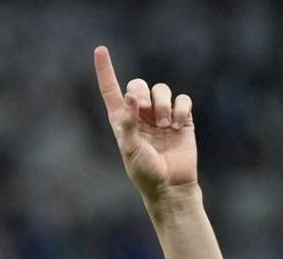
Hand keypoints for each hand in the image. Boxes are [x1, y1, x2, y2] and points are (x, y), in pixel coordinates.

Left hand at [94, 47, 196, 201]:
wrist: (170, 185)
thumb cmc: (145, 171)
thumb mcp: (130, 148)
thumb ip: (128, 122)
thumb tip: (131, 96)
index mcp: (121, 119)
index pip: (111, 89)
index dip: (105, 70)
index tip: (100, 49)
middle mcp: (140, 113)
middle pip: (138, 83)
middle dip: (142, 91)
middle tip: (145, 108)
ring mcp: (161, 114)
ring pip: (162, 89)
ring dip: (162, 103)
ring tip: (164, 124)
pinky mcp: (182, 118)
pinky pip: (182, 99)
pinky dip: (180, 108)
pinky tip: (178, 124)